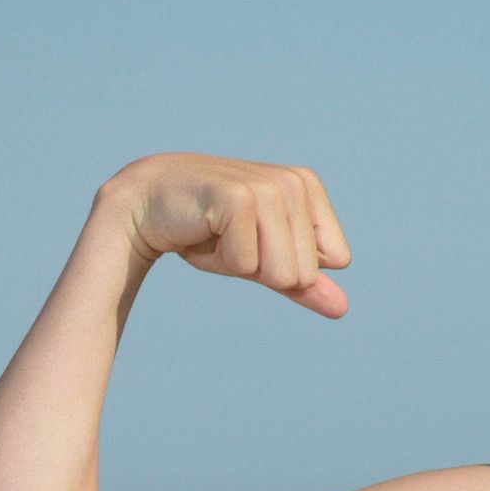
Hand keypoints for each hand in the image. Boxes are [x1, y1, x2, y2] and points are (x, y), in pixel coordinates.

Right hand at [106, 154, 351, 316]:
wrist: (147, 207)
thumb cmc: (207, 233)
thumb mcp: (262, 262)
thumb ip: (304, 282)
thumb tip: (342, 308)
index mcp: (307, 187)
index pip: (336, 259)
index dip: (289, 264)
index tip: (254, 240)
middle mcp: (292, 182)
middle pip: (306, 272)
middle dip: (263, 269)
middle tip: (230, 239)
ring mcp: (266, 187)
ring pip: (281, 273)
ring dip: (241, 265)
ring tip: (217, 235)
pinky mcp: (238, 199)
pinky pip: (247, 265)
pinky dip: (220, 261)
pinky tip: (202, 231)